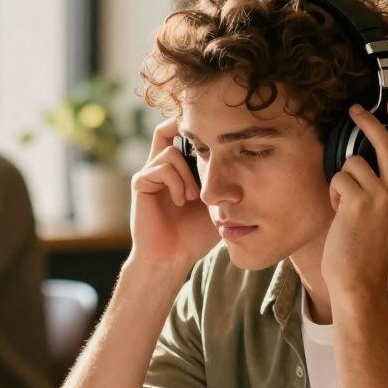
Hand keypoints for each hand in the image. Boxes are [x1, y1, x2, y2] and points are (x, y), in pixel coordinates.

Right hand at [128, 119, 217, 269]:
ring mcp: (149, 175)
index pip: (181, 135)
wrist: (172, 258)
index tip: (217, 135)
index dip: (196, 129)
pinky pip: (161, 169)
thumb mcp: (218, 204)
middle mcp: (160, 167)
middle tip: (207, 146)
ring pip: (171, 153)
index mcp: (178, 170)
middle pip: (165, 128)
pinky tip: (180, 202)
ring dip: (188, 175)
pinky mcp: (141, 184)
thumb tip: (246, 158)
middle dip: (186, 132)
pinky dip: (176, 184)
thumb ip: (224, 182)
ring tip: (193, 197)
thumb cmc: (195, 235)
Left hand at [322, 98, 387, 298]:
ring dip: (343, 180)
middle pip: (387, 141)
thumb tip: (375, 156)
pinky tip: (339, 213)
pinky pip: (339, 177)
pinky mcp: (361, 200)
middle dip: (368, 120)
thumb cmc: (369, 251)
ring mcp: (385, 195)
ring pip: (355, 162)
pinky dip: (333, 193)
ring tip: (345, 205)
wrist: (360, 281)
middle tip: (355, 110)